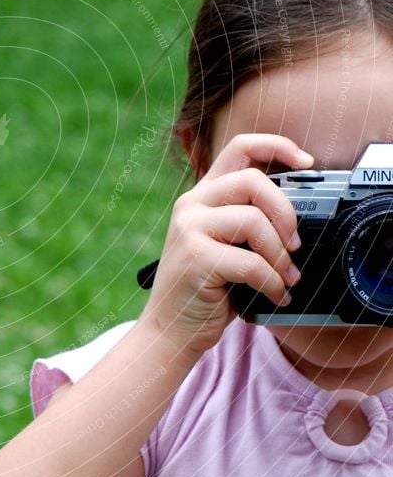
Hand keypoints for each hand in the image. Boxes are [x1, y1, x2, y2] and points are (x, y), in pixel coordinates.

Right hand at [140, 133, 312, 356]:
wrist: (169, 329)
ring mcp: (189, 228)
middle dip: (286, 213)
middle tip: (294, 245)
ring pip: (254, 221)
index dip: (278, 146)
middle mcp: (191, 204)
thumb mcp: (226, 245)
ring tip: (285, 277)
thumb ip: (248, 222)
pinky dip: (272, 282)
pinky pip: (251, 262)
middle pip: (252, 181)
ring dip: (280, 255)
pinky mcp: (195, 257)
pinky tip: (275, 295)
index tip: (306, 163)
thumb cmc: (205, 290)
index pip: (240, 147)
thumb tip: (300, 218)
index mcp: (202, 196)